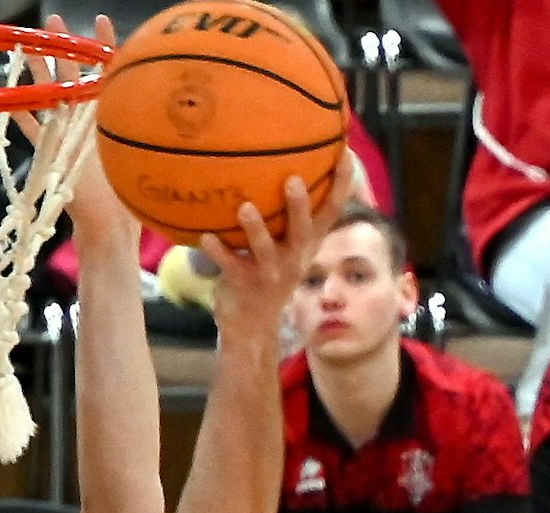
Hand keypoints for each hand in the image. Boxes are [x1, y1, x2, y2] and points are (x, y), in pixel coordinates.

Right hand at [16, 16, 135, 243]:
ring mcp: (68, 136)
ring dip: (37, 72)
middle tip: (52, 21)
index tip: (101, 21)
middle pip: (71, 75)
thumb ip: (149, 135)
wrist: (110, 227)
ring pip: (48, 96)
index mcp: (110, 117)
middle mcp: (88, 121)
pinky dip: (22, 116)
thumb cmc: (132, 197)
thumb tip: (187, 109)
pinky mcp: (51, 155)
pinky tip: (10, 98)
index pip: (108, 72)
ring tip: (26, 45)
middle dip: (62, 47)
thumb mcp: (144, 159)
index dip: (105, 47)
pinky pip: (32, 131)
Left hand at [197, 149, 352, 335]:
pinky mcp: (244, 284)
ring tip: (245, 207)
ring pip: (266, 250)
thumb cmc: (269, 271)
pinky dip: (218, 251)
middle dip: (299, 206)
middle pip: (302, 230)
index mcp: (307, 243)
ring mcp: (270, 273)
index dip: (341, 185)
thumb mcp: (289, 246)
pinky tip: (206, 236)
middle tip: (292, 179)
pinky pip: (230, 265)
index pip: (331, 211)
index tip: (344, 153)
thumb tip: (290, 165)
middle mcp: (294, 257)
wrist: (252, 322)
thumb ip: (292, 216)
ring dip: (256, 229)